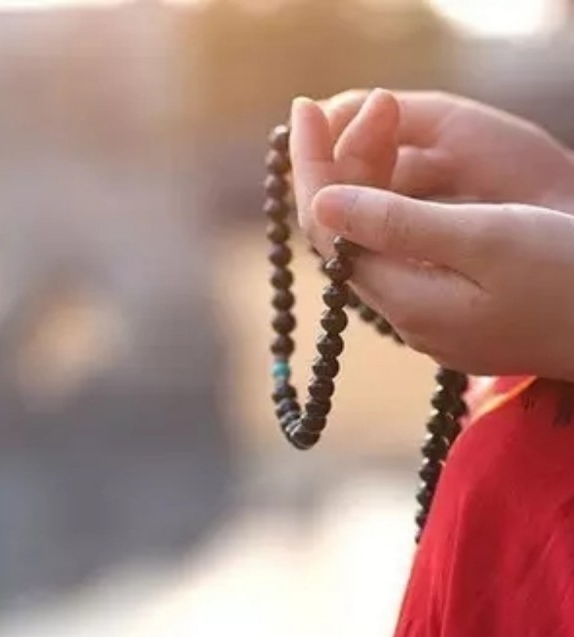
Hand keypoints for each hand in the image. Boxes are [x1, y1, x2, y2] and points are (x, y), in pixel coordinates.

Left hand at [290, 95, 573, 381]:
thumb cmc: (569, 279)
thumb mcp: (487, 240)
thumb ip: (399, 223)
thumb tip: (322, 201)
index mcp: (406, 301)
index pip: (329, 232)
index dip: (311, 168)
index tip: (304, 109)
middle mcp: (404, 315)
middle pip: (345, 235)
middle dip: (339, 165)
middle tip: (351, 104)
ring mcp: (425, 317)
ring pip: (371, 242)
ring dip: (365, 182)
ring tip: (375, 121)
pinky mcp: (446, 310)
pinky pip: (397, 253)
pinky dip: (388, 207)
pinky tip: (391, 174)